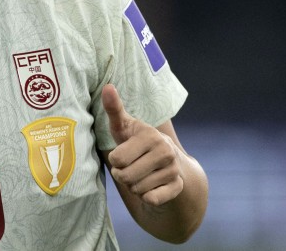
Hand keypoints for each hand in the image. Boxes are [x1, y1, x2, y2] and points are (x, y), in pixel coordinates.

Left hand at [103, 83, 183, 206]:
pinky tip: (151, 186)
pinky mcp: (178, 187)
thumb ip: (113, 108)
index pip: (117, 159)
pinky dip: (147, 197)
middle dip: (122, 175)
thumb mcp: (123, 126)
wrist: (166, 161)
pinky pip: (152, 199)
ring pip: (137, 189)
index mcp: (150, 135)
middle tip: (129, 167)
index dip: (115, 160)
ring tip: (140, 174)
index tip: (123, 154)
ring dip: (134, 185)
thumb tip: (107, 86)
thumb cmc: (135, 141)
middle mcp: (165, 151)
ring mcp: (174, 170)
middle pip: (125, 176)